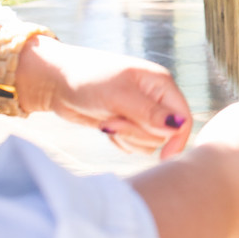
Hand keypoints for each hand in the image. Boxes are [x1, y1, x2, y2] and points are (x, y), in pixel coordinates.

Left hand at [19, 38, 193, 158]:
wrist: (56, 82)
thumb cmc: (87, 79)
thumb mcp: (118, 95)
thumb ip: (149, 113)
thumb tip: (178, 126)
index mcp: (160, 82)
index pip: (183, 117)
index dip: (177, 138)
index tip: (165, 158)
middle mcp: (155, 97)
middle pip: (164, 133)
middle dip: (137, 133)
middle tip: (112, 121)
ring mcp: (141, 111)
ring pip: (150, 141)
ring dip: (127, 138)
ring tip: (107, 122)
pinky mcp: (128, 123)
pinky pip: (135, 144)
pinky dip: (121, 140)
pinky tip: (106, 128)